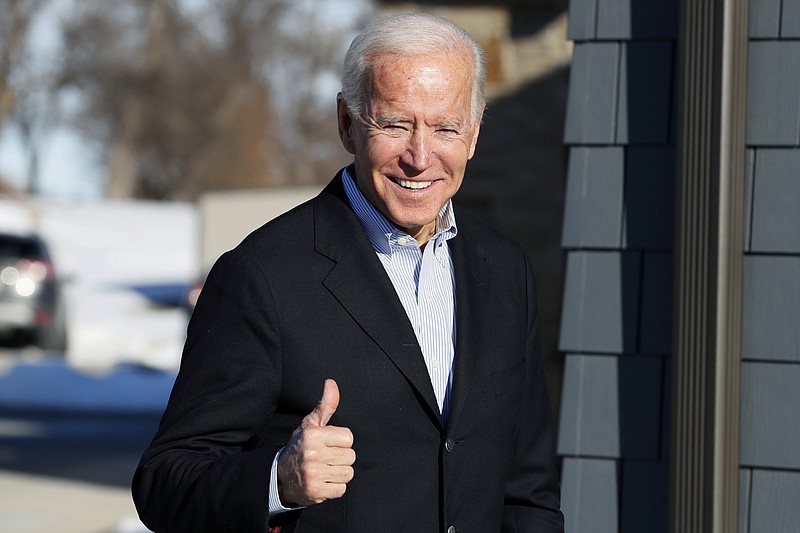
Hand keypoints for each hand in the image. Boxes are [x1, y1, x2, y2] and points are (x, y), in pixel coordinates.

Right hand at [277, 379, 355, 505]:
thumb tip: (331, 383)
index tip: (329, 444)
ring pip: (348, 473)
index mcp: (313, 435)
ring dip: (339, 473)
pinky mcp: (316, 491)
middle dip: (341, 458)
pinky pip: (341, 489)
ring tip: (325, 469)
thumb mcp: (310, 424)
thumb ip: (325, 405)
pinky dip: (335, 487)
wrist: (280, 476)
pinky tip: (323, 481)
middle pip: (350, 456)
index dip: (341, 441)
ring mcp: (314, 474)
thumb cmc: (300, 447)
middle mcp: (312, 453)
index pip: (348, 437)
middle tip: (326, 458)